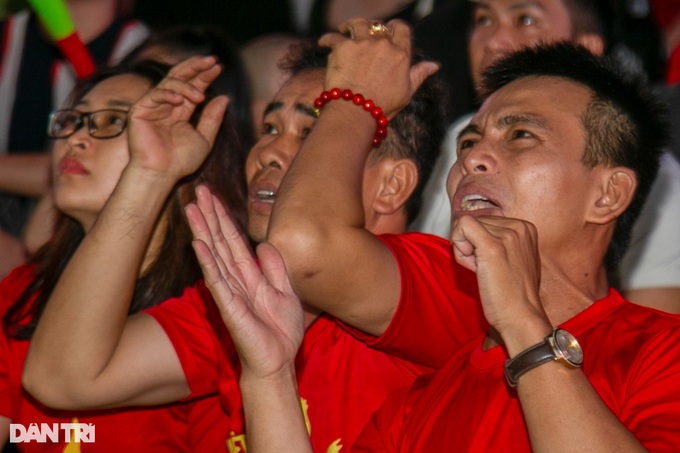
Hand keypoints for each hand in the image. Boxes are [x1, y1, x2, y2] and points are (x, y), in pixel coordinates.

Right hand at [127, 56, 228, 182]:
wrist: (161, 174)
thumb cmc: (181, 161)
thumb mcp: (204, 138)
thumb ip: (213, 118)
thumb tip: (224, 97)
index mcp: (180, 111)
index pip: (193, 86)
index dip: (205, 76)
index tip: (219, 67)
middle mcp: (166, 105)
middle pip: (180, 77)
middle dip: (196, 67)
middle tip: (211, 61)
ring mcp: (153, 106)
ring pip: (170, 82)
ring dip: (188, 85)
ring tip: (200, 96)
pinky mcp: (140, 110)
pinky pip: (156, 93)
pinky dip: (170, 94)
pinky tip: (181, 101)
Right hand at [186, 185, 303, 378]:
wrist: (279, 361)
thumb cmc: (280, 331)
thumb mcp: (285, 291)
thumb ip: (275, 268)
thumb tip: (263, 244)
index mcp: (250, 275)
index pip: (233, 241)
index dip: (223, 217)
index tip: (212, 195)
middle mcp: (236, 280)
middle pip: (220, 241)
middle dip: (210, 216)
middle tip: (197, 190)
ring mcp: (230, 292)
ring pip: (214, 256)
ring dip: (203, 231)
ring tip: (191, 208)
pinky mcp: (230, 308)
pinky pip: (218, 282)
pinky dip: (208, 263)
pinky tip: (199, 245)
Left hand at [318, 18, 438, 118]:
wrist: (356, 113)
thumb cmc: (382, 107)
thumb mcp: (406, 92)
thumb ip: (419, 74)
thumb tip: (434, 65)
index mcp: (400, 54)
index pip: (401, 28)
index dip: (394, 27)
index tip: (388, 31)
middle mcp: (383, 45)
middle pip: (378, 26)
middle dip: (372, 28)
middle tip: (364, 34)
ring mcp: (362, 44)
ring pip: (357, 23)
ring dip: (350, 25)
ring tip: (345, 29)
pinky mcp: (342, 47)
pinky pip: (332, 36)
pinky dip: (327, 39)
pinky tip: (324, 44)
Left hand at [451, 215, 547, 337]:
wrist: (521, 316)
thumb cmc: (513, 294)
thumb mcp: (513, 259)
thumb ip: (499, 242)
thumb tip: (469, 233)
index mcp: (525, 228)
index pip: (485, 221)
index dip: (479, 243)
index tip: (491, 264)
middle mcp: (519, 227)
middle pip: (475, 222)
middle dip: (472, 245)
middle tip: (486, 270)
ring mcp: (507, 235)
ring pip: (465, 226)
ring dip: (466, 251)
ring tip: (485, 271)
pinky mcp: (492, 246)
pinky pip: (462, 226)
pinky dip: (459, 246)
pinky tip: (473, 266)